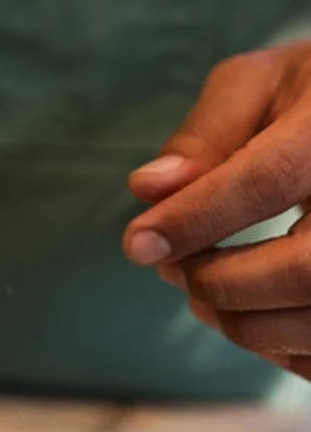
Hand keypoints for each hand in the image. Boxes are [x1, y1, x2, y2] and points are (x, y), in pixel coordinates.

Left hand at [123, 41, 310, 379]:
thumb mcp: (266, 83)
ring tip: (201, 291)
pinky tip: (249, 316)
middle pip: (305, 271)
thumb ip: (208, 130)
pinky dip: (279, 348)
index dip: (193, 219)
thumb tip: (149, 188)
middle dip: (220, 282)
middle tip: (172, 269)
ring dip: (242, 322)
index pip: (268, 180)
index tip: (137, 243)